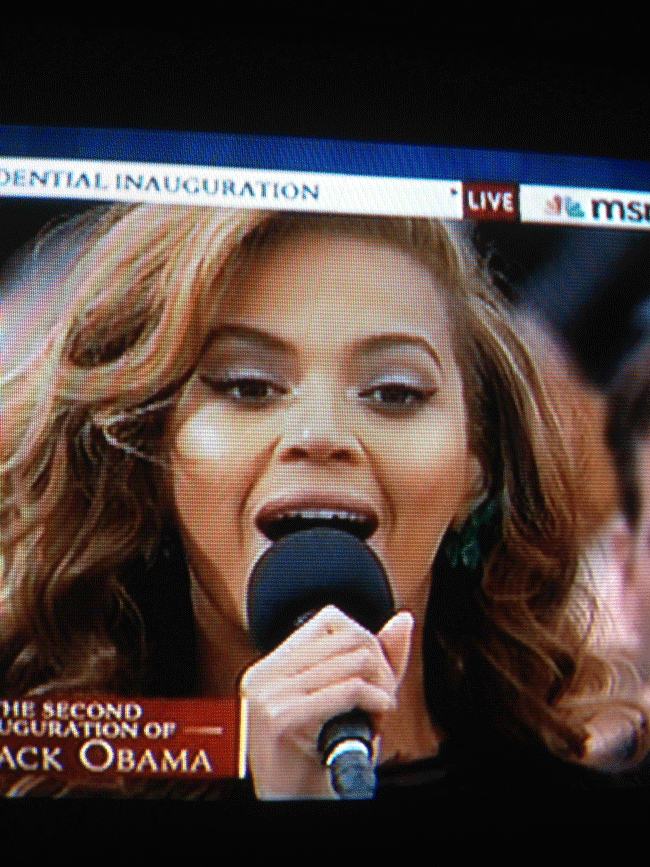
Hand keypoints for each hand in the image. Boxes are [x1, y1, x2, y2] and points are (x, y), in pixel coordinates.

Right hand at [240, 605, 413, 798]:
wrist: (293, 807)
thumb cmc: (317, 761)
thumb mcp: (345, 704)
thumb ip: (374, 660)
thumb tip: (403, 620)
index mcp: (272, 666)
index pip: (330, 619)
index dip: (365, 640)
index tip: (374, 676)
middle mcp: (264, 673)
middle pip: (347, 635)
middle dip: (379, 666)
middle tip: (381, 700)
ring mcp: (267, 694)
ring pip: (353, 660)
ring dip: (379, 688)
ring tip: (376, 713)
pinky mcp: (278, 717)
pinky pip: (346, 690)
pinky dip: (373, 701)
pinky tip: (377, 718)